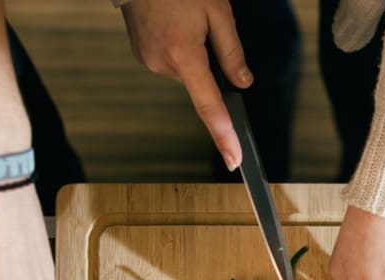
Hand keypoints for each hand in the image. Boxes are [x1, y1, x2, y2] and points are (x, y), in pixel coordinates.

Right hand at [121, 0, 251, 170]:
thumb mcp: (218, 11)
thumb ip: (232, 52)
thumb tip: (242, 82)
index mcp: (184, 56)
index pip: (210, 107)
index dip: (224, 136)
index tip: (233, 160)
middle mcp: (163, 65)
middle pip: (200, 83)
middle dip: (209, 63)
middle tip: (206, 28)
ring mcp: (149, 60)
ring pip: (185, 71)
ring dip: (193, 53)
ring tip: (184, 20)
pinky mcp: (141, 54)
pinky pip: (170, 61)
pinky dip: (179, 49)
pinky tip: (174, 25)